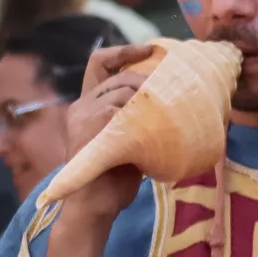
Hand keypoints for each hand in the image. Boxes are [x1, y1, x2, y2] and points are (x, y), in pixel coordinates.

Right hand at [59, 41, 166, 222]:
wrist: (94, 209)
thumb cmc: (115, 181)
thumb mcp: (128, 139)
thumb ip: (138, 118)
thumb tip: (177, 103)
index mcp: (87, 106)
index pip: (100, 63)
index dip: (125, 51)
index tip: (152, 47)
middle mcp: (81, 106)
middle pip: (120, 75)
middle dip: (149, 80)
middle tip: (173, 93)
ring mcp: (84, 114)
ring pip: (125, 89)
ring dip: (151, 100)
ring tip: (166, 118)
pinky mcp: (91, 125)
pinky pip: (123, 107)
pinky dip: (144, 115)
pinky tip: (155, 129)